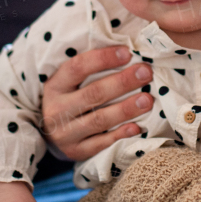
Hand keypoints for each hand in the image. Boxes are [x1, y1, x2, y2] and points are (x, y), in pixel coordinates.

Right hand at [41, 45, 153, 160]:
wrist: (53, 134)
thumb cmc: (69, 99)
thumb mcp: (69, 82)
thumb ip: (90, 68)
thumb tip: (126, 49)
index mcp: (55, 86)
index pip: (77, 68)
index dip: (103, 59)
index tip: (128, 52)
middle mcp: (57, 110)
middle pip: (93, 94)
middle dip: (122, 82)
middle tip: (146, 72)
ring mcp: (65, 134)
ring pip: (99, 120)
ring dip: (126, 109)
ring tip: (148, 99)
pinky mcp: (76, 152)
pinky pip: (102, 144)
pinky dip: (121, 135)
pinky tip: (138, 127)